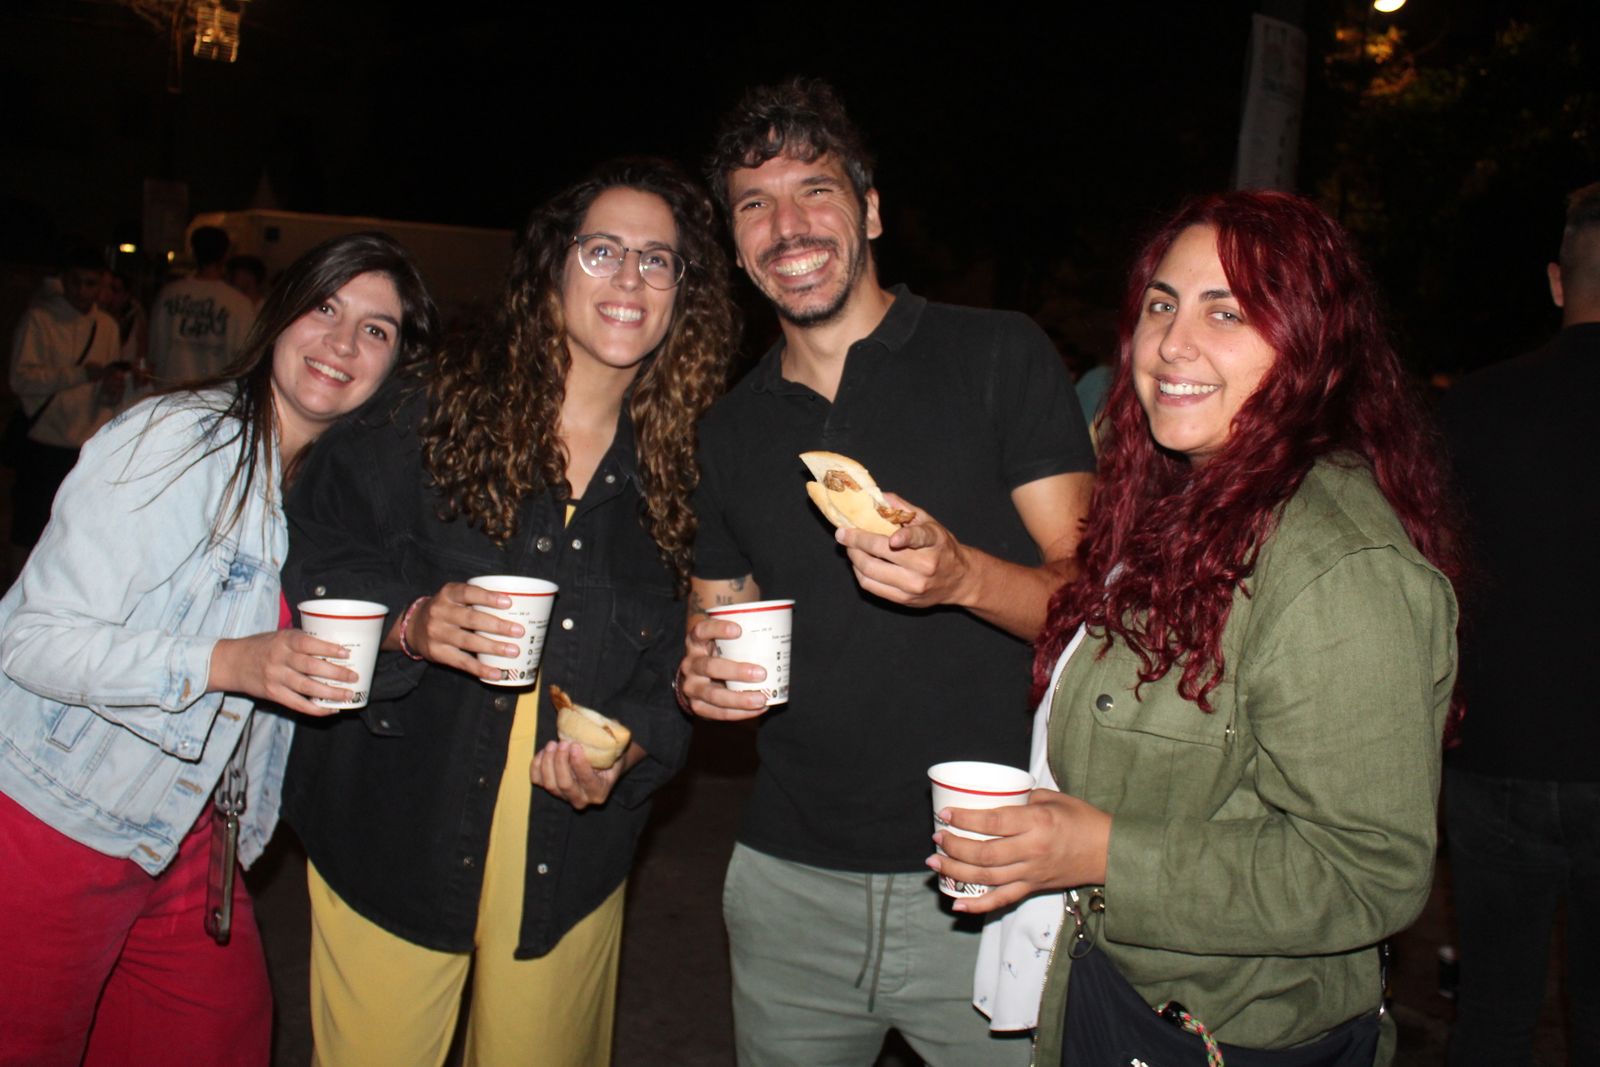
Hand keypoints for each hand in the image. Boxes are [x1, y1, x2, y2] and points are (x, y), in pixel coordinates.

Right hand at [208, 629, 360, 716]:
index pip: (308, 643)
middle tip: (354, 676)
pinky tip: (330, 709)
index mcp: (284, 640)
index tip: (346, 653)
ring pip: (307, 687)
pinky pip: (297, 704)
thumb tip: (337, 646)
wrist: (233, 662)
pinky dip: (315, 709)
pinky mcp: (273, 694)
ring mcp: (275, 677)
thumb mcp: (281, 636)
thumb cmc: (263, 646)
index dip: (328, 648)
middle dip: (336, 673)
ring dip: (330, 693)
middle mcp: (280, 658)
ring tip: (347, 694)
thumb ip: (303, 641)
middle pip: (311, 667)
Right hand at [402, 582, 521, 681]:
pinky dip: (481, 668)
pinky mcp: (437, 653)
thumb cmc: (447, 610)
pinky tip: (497, 672)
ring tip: (513, 651)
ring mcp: (437, 633)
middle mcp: (439, 612)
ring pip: (468, 642)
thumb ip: (476, 598)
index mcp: (448, 594)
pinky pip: (462, 662)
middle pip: (470, 619)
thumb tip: (517, 605)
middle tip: (519, 631)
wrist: (413, 626)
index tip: (508, 602)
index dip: (488, 597)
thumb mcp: (455, 597)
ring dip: (493, 647)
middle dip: (497, 626)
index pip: (468, 592)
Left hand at [530, 740, 628, 809]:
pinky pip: (537, 780)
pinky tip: (544, 751)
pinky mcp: (551, 789)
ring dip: (548, 761)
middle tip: (562, 743)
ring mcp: (564, 796)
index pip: (586, 780)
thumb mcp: (615, 749)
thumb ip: (612, 739)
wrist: (603, 766)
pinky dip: (537, 765)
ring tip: (552, 744)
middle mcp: (581, 799)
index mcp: (599, 792)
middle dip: (560, 761)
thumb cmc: (610, 755)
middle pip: (565, 784)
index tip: (575, 745)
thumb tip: (610, 723)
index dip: (578, 763)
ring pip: (549, 784)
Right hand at [677, 614, 769, 721]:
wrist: (697, 681)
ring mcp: (691, 686)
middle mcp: (690, 664)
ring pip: (713, 694)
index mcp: (695, 643)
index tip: (739, 630)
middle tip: (761, 674)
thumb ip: (739, 639)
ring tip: (762, 699)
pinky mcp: (696, 706)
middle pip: (709, 666)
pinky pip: (718, 713)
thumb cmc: (718, 656)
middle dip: (736, 671)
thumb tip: (777, 630)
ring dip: (739, 698)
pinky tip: (758, 710)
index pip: (701, 631)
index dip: (718, 629)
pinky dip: (740, 713)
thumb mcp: (721, 643)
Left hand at [835, 493, 973, 609]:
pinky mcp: (904, 600)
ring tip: (849, 547)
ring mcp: (914, 586)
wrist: (960, 579)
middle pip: (883, 554)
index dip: (906, 538)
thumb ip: (905, 509)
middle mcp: (926, 566)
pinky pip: (871, 586)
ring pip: (872, 572)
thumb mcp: (930, 523)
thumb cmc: (941, 547)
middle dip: (857, 541)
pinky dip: (859, 572)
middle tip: (842, 533)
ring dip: (854, 557)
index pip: (920, 538)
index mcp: (934, 542)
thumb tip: (879, 496)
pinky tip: (858, 562)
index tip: (893, 539)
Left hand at [926, 789, 1112, 913]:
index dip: (965, 819)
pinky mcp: (1033, 888)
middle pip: (984, 854)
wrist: (1110, 853)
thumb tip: (994, 797)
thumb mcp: (1054, 798)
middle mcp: (1032, 850)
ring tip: (935, 864)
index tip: (945, 814)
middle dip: (954, 847)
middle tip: (937, 838)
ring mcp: (1031, 873)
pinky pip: (1002, 900)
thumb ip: (1023, 798)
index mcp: (1037, 823)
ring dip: (956, 872)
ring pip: (987, 878)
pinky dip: (978, 905)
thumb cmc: (1083, 820)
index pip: (993, 823)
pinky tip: (957, 904)